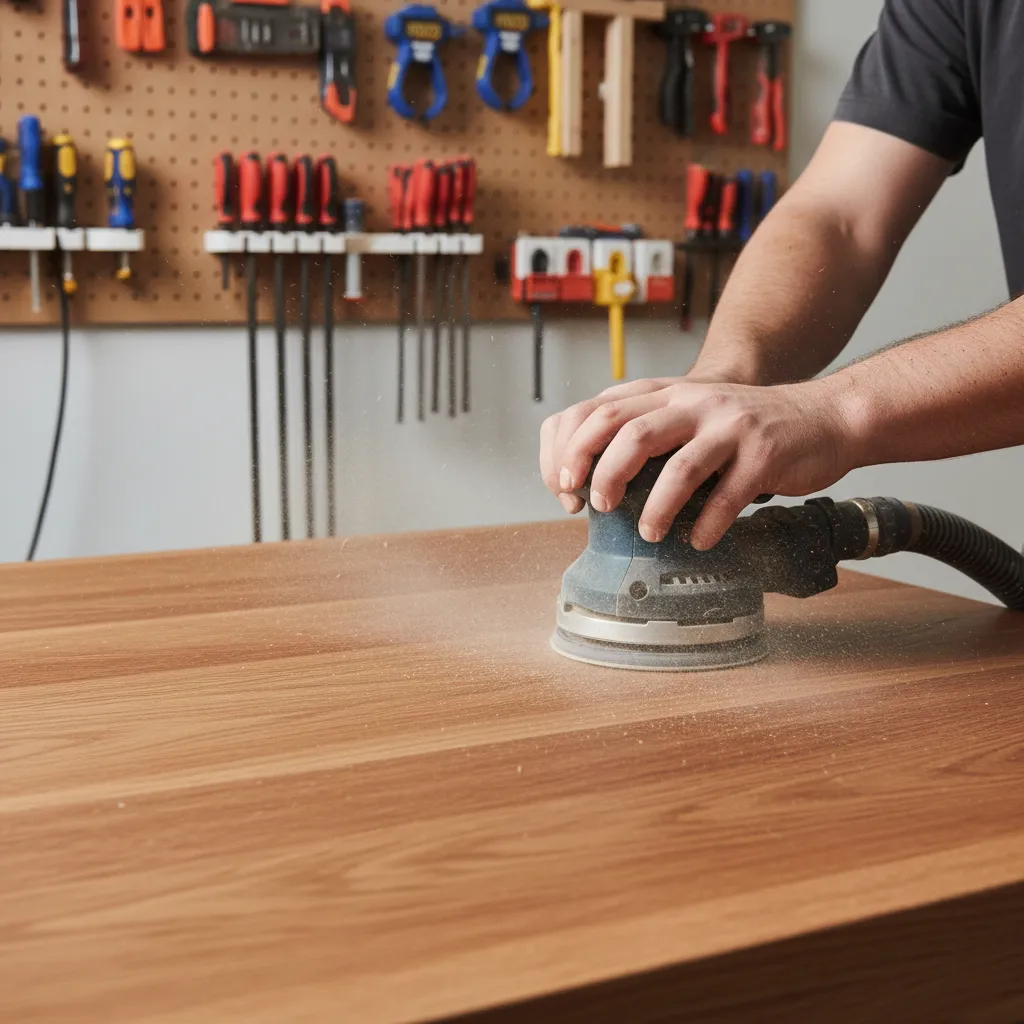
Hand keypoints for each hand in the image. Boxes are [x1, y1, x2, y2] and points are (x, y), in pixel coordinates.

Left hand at [539, 376, 857, 549]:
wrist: (823, 417)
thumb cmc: (745, 427)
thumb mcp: (690, 412)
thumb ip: (648, 430)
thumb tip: (591, 478)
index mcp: (668, 393)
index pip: (601, 410)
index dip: (574, 450)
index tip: (565, 487)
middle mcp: (696, 402)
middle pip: (631, 432)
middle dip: (604, 474)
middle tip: (599, 507)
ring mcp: (731, 427)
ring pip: (679, 467)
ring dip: (655, 508)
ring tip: (648, 533)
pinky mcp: (764, 454)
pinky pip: (728, 496)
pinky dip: (707, 525)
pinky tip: (698, 541)